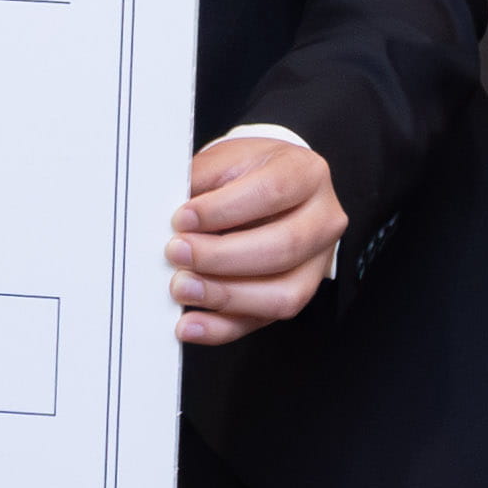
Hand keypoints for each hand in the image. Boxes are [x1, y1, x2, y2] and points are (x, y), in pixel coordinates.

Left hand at [162, 127, 344, 344]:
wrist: (268, 188)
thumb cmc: (247, 174)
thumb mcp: (226, 160)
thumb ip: (201, 181)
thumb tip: (164, 209)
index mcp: (307, 175)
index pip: (272, 192)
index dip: (224, 209)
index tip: (183, 218)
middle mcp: (323, 221)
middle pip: (283, 246)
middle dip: (222, 256)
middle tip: (178, 253)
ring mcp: (315, 264)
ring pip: (282, 294)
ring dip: (225, 296)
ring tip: (182, 288)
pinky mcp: (294, 296)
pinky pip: (262, 322)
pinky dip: (221, 328)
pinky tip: (190, 324)